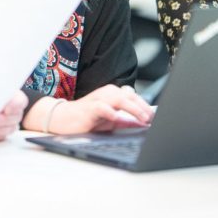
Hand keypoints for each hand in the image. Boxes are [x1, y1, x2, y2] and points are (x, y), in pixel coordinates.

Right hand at [23, 84, 153, 133]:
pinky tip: (118, 118)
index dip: (144, 104)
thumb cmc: (87, 119)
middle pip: (128, 95)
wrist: (63, 119)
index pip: (133, 95)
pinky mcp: (89, 108)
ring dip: (132, 108)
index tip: (155, 116)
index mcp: (112, 94)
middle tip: (152, 118)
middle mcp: (106, 93)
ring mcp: (97, 99)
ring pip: (118, 98)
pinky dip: (110, 112)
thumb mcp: (109, 120)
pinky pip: (101, 107)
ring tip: (143, 118)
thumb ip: (125, 120)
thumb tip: (141, 124)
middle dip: (142, 106)